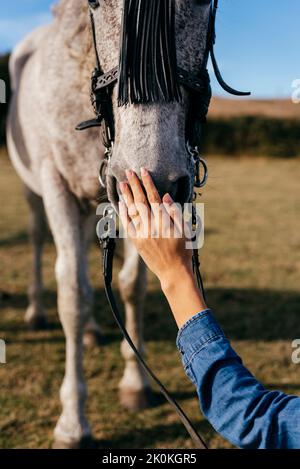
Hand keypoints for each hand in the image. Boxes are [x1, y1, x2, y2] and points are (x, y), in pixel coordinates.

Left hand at [119, 168, 192, 287]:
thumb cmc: (183, 250)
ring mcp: (142, 234)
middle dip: (135, 185)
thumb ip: (175, 212)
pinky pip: (127, 224)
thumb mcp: (185, 229)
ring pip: (132, 211)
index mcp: (164, 222)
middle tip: (129, 172)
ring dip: (126, 196)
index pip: (154, 198)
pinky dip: (123, 213)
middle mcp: (151, 226)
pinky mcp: (136, 241)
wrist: (173, 271)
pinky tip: (121, 203)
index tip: (143, 172)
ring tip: (123, 183)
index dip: (148, 183)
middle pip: (140, 201)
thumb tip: (165, 196)